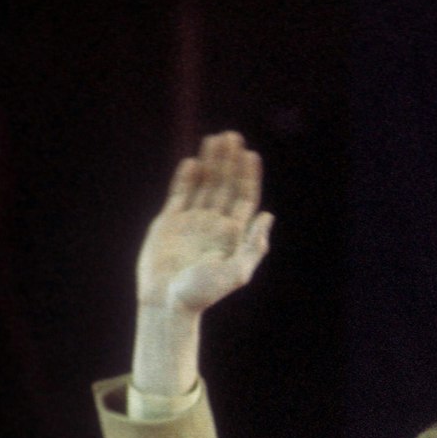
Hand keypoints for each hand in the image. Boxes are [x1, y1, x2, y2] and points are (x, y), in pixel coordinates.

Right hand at [136, 131, 272, 315]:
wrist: (168, 301)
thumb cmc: (203, 293)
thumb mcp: (236, 272)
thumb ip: (253, 245)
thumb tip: (269, 217)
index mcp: (233, 234)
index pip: (244, 198)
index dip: (248, 176)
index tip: (251, 154)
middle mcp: (215, 224)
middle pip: (225, 185)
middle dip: (230, 161)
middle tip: (232, 136)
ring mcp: (192, 221)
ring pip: (204, 185)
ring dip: (210, 163)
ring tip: (215, 139)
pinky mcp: (170, 222)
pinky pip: (180, 194)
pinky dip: (186, 178)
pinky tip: (193, 162)